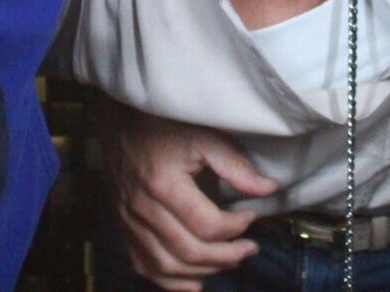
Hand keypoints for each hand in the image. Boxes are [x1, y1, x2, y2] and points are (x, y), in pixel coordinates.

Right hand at [99, 101, 279, 291]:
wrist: (120, 113)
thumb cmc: (164, 121)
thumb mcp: (203, 134)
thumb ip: (235, 164)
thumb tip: (268, 189)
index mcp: (163, 184)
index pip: (206, 226)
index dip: (236, 227)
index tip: (251, 216)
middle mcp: (142, 208)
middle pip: (188, 252)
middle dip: (226, 256)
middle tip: (249, 248)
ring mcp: (128, 219)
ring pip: (166, 267)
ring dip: (202, 272)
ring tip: (228, 261)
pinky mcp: (122, 224)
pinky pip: (142, 264)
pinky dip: (168, 281)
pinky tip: (192, 283)